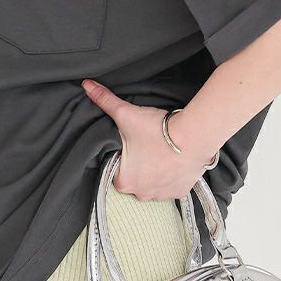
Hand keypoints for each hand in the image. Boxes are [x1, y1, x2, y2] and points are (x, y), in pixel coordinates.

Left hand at [81, 78, 214, 200]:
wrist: (193, 136)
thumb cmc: (157, 129)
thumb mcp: (126, 113)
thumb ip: (104, 100)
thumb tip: (86, 85)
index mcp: (123, 181)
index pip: (113, 167)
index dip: (120, 152)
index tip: (129, 140)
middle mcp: (140, 194)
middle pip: (133, 175)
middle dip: (137, 161)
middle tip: (144, 141)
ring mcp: (162, 195)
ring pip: (152, 181)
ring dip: (154, 168)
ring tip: (159, 147)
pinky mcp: (180, 191)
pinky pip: (170, 183)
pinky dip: (170, 172)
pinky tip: (172, 156)